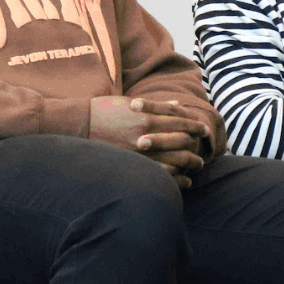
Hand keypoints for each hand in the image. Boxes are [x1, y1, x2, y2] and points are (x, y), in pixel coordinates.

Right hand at [89, 95, 210, 187]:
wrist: (78, 125)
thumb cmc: (103, 111)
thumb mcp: (130, 103)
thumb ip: (157, 106)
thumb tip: (178, 105)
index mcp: (147, 116)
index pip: (181, 122)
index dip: (196, 126)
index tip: (205, 130)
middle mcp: (146, 135)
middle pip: (181, 142)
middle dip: (196, 147)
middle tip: (203, 151)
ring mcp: (139, 153)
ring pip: (175, 161)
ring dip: (189, 164)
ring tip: (196, 166)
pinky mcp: (132, 165)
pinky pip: (160, 175)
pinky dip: (176, 179)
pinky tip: (183, 181)